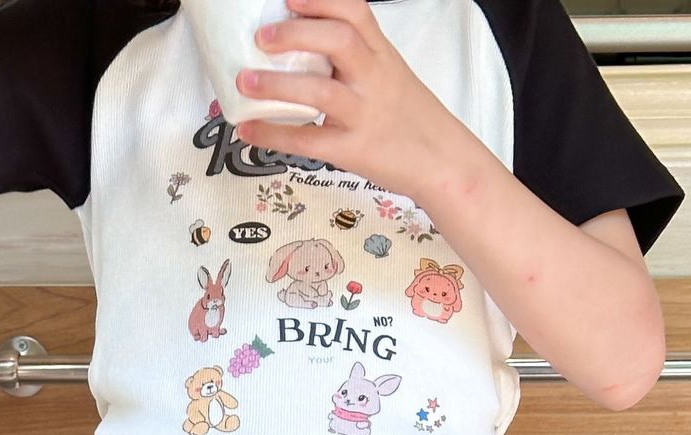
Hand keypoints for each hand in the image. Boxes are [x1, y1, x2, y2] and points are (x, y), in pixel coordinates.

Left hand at [234, 0, 475, 204]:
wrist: (444, 163)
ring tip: (246, 82)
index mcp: (381, 55)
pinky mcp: (353, 150)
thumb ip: (356, 59)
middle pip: (339, 40)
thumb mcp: (389, 75)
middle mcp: (373, 78)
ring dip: (276, 85)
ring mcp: (363, 114)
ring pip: (319, 92)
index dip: (320, 1)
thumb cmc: (411, 120)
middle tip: (261, 38)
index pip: (354, 11)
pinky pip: (308, 141)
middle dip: (296, 33)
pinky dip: (273, 135)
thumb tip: (303, 48)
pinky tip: (249, 131)